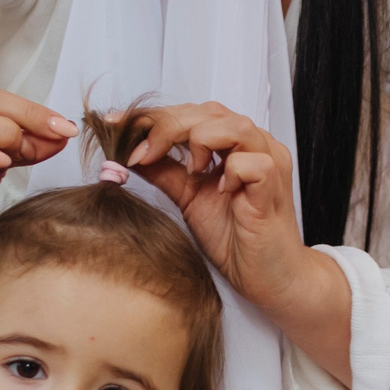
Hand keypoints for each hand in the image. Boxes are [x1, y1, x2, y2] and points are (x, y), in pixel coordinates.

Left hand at [123, 104, 312, 307]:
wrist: (267, 277)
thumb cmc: (236, 238)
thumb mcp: (187, 197)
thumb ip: (163, 170)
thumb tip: (127, 150)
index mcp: (234, 143)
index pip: (192, 112)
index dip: (152, 116)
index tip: (115, 125)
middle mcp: (254, 145)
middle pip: (208, 112)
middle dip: (165, 128)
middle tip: (141, 156)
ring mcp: (269, 162)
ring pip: (232, 126)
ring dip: (199, 143)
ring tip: (192, 172)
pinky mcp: (274, 186)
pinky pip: (251, 163)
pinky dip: (230, 172)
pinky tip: (223, 191)